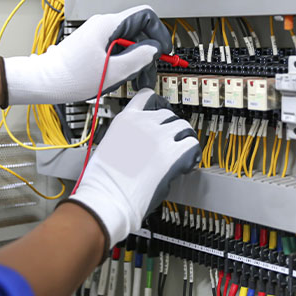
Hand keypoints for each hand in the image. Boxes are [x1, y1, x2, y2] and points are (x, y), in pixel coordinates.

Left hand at [3, 5, 170, 104]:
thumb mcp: (112, 72)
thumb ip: (138, 58)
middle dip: (148, 51)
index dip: (159, 32)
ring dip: (137, 59)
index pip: (145, 15)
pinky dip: (125, 61)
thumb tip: (154, 49)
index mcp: (108, 25)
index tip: (163, 50)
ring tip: (137, 79)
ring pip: (129, 41)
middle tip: (150, 71)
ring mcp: (98, 33)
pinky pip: (117, 47)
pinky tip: (124, 76)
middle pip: (139, 30)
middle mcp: (104, 25)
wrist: (45, 81)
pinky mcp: (94, 43)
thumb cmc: (70, 76)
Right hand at [67, 89, 199, 247]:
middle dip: (171, 128)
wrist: (106, 198)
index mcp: (126, 119)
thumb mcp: (110, 145)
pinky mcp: (172, 154)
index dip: (158, 104)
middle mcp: (144, 123)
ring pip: (184, 127)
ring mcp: (160, 137)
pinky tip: (186, 164)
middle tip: (170, 143)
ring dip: (183, 139)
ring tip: (181, 153)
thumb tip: (145, 143)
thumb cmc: (103, 180)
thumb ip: (129, 136)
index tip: (162, 110)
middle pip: (169, 114)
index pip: (147, 96)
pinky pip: (192, 145)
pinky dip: (193, 154)